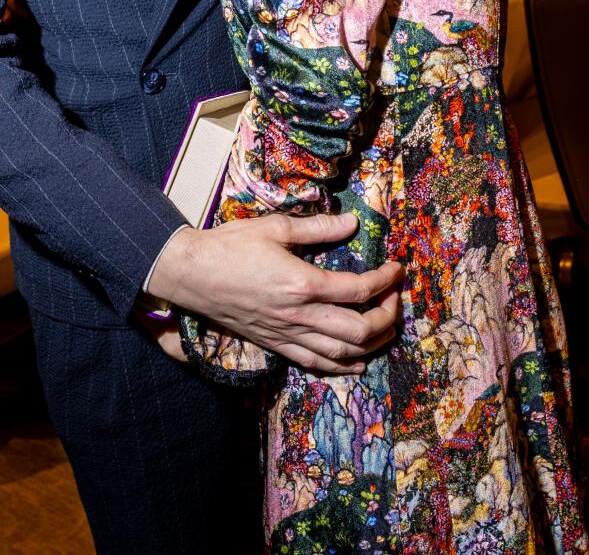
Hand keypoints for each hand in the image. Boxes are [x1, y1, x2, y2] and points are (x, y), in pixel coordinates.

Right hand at [144, 213, 402, 373]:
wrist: (192, 274)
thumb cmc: (230, 246)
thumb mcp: (275, 227)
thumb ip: (318, 227)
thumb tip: (353, 222)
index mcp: (302, 283)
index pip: (359, 289)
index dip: (386, 281)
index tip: (397, 269)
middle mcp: (299, 315)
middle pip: (360, 330)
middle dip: (388, 317)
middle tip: (394, 299)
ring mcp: (287, 334)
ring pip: (342, 353)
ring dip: (372, 344)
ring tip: (386, 328)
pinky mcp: (275, 344)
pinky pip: (315, 363)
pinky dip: (342, 366)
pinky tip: (356, 362)